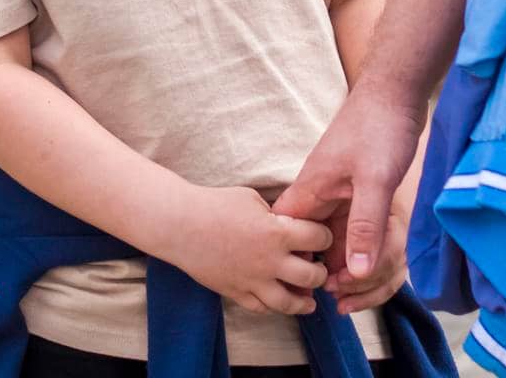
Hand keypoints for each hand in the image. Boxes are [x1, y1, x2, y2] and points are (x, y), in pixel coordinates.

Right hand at [171, 184, 332, 314]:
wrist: (181, 225)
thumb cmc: (216, 204)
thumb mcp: (252, 198)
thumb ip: (275, 214)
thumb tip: (289, 224)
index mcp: (277, 232)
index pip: (318, 238)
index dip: (324, 236)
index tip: (322, 236)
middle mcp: (270, 261)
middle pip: (311, 276)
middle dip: (320, 272)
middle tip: (319, 268)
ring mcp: (254, 281)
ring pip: (290, 303)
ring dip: (304, 301)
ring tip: (309, 300)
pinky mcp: (237, 293)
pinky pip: (262, 308)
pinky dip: (274, 307)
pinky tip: (278, 301)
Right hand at [270, 83, 424, 302]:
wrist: (396, 89)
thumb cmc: (380, 128)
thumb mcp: (375, 181)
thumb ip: (365, 226)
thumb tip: (356, 272)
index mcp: (313, 185)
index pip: (287, 228)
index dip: (291, 257)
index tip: (304, 289)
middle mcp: (321, 186)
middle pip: (309, 233)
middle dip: (317, 263)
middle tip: (334, 298)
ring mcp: (339, 183)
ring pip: (331, 227)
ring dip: (338, 253)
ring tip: (349, 288)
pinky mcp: (357, 181)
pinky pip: (349, 217)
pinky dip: (355, 237)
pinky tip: (364, 256)